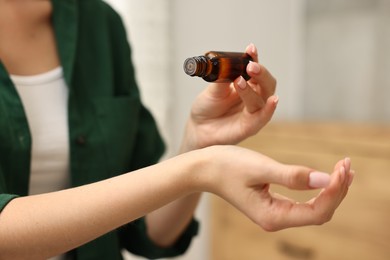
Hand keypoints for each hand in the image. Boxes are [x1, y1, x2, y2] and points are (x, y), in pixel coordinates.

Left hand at [181, 44, 277, 150]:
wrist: (198, 128)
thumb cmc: (208, 107)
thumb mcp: (213, 89)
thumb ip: (222, 77)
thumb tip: (226, 64)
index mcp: (247, 83)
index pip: (255, 69)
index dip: (254, 58)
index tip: (250, 49)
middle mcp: (254, 96)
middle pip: (267, 83)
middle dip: (260, 73)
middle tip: (250, 66)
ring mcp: (254, 112)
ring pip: (262, 99)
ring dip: (251, 90)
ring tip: (238, 82)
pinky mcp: (251, 126)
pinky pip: (263, 117)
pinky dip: (269, 109)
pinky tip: (273, 101)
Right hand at [201, 146, 353, 230]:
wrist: (204, 168)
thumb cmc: (226, 166)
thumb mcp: (259, 168)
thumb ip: (292, 176)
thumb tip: (327, 179)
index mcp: (272, 216)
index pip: (317, 211)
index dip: (334, 192)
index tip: (342, 167)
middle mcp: (276, 219)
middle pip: (319, 212)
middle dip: (337, 190)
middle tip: (348, 164)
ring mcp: (274, 213)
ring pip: (314, 207)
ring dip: (331, 189)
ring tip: (344, 168)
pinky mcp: (272, 203)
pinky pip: (304, 200)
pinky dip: (318, 188)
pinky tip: (327, 176)